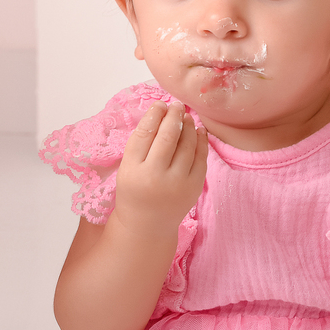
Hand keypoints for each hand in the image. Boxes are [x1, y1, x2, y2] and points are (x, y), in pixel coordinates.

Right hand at [112, 102, 207, 236]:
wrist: (148, 225)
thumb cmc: (134, 191)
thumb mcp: (127, 168)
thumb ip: (140, 144)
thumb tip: (161, 113)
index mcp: (133, 170)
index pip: (144, 134)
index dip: (154, 115)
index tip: (160, 105)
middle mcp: (155, 176)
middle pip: (167, 137)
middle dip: (173, 116)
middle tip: (176, 105)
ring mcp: (177, 183)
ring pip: (186, 145)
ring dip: (188, 126)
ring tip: (187, 116)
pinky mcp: (194, 187)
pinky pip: (200, 157)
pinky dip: (201, 140)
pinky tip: (198, 130)